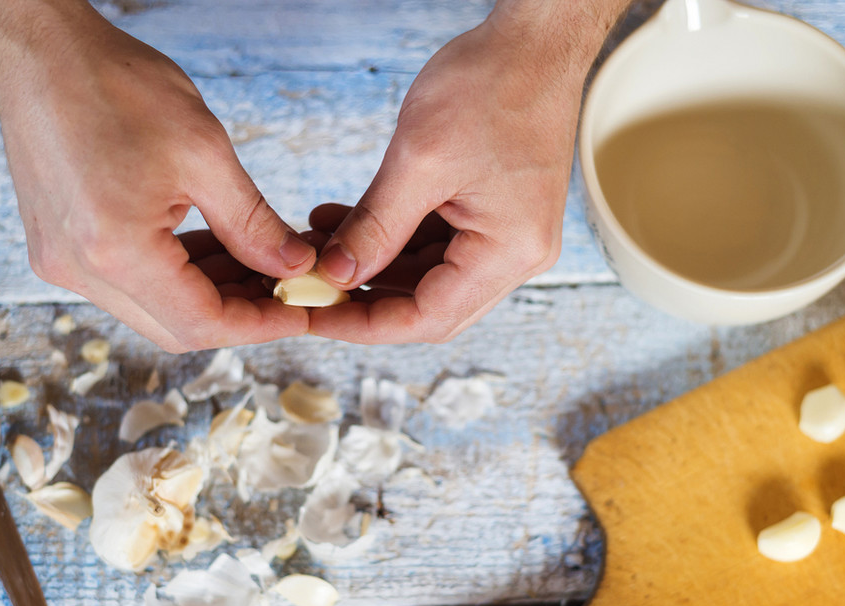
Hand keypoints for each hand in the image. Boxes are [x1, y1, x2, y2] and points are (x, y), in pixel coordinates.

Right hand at [0, 7, 313, 350]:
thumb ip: (252, 223)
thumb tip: (293, 265)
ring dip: (207, 294)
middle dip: (237, 314)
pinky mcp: (57, 248)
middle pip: (175, 329)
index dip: (260, 324)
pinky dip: (174, 275)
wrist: (40, 52)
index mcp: (115, 250)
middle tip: (285, 286)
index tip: (302, 311)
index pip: (202, 322)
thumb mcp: (204, 152)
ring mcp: (61, 262)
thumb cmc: (116, 85)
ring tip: (257, 262)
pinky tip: (212, 247)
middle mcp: (79, 269)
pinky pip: (127, 284)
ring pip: (152, 310)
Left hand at [308, 7, 607, 342]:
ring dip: (373, 265)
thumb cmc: (493, 84)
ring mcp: (509, 236)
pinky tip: (348, 221)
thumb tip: (336, 273)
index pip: (429, 317)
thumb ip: (376, 226)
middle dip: (366, 298)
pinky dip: (392, 239)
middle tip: (310, 285)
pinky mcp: (495, 216)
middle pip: (431, 306)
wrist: (534, 41)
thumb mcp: (419, 159)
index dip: (365, 324)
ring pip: (428, 277)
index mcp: (511, 251)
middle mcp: (518, 255)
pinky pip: (437, 245)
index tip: (314, 314)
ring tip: (319, 241)